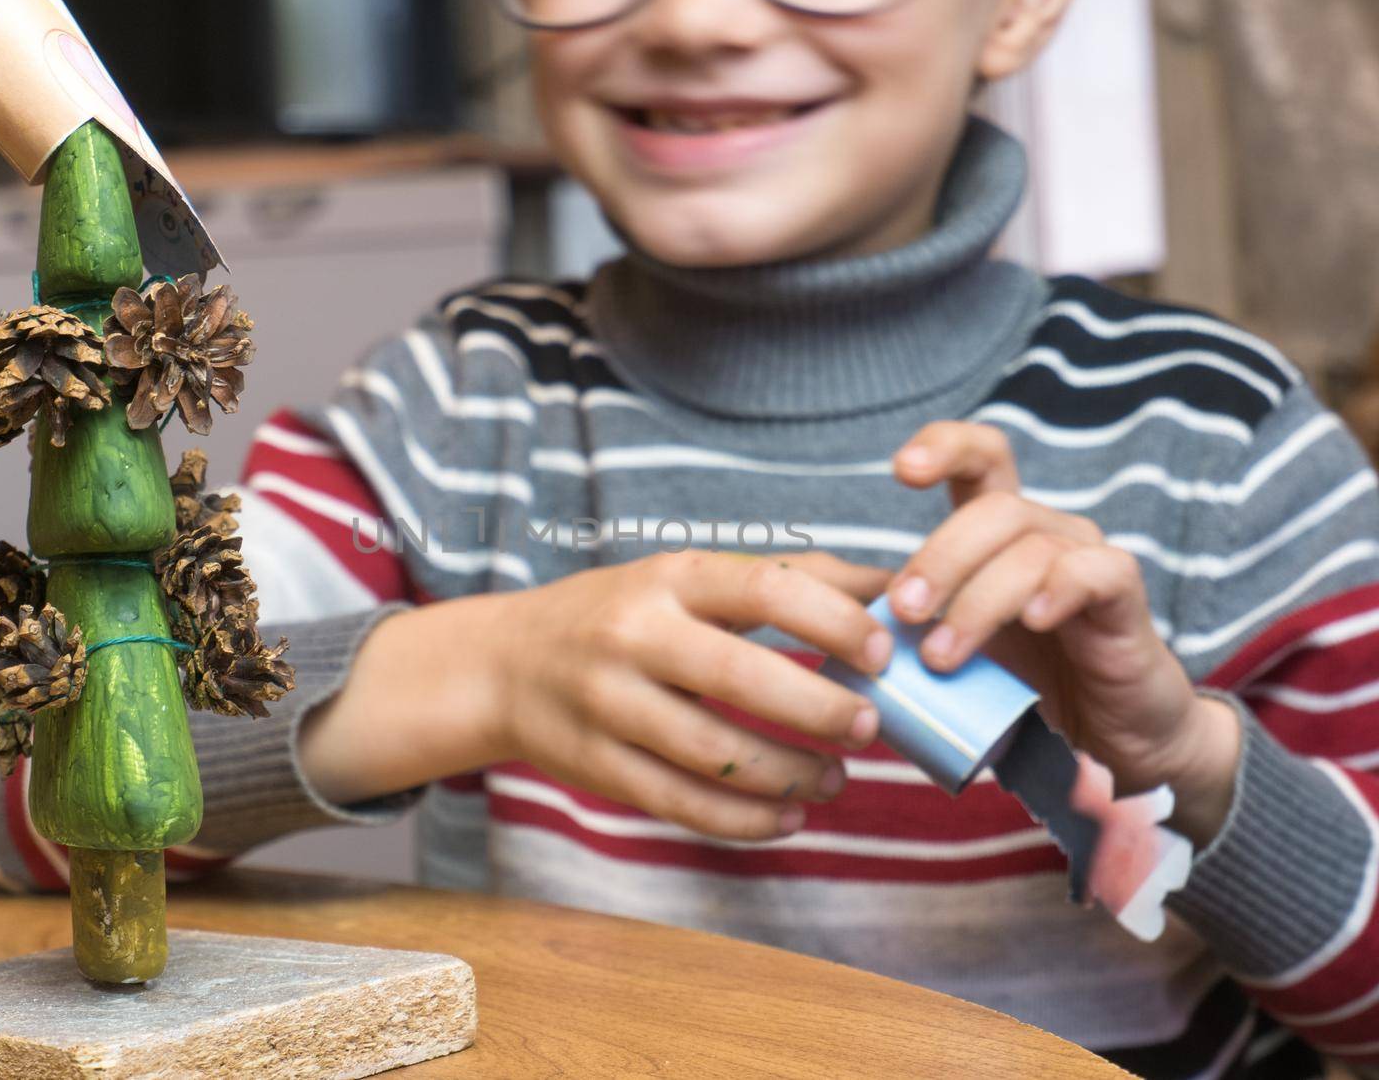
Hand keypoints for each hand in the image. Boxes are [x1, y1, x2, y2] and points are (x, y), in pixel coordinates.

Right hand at [486, 550, 894, 840]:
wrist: (503, 665)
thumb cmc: (625, 615)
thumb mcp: (691, 579)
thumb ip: (790, 580)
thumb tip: (895, 586)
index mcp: (670, 577)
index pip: (765, 587)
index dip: (835, 621)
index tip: (884, 654)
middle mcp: (634, 634)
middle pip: (740, 676)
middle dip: (819, 709)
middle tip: (870, 728)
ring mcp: (609, 703)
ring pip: (714, 753)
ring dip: (790, 774)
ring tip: (836, 779)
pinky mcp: (597, 766)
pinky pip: (682, 803)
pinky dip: (746, 820)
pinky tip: (789, 816)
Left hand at [888, 422, 1240, 843]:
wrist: (1106, 740)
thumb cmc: (1023, 689)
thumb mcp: (953, 655)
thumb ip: (910, 635)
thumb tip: (845, 637)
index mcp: (1001, 534)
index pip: (981, 458)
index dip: (945, 447)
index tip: (901, 469)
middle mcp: (1047, 533)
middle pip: (993, 509)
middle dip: (939, 558)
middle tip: (905, 614)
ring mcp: (1088, 561)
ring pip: (1032, 548)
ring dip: (978, 601)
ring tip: (943, 657)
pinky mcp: (1124, 601)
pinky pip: (1095, 572)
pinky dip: (1058, 590)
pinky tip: (1033, 620)